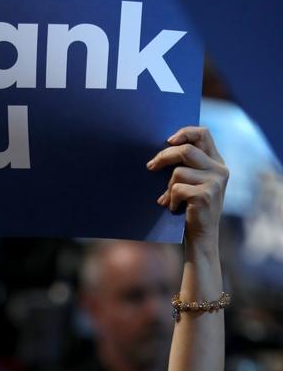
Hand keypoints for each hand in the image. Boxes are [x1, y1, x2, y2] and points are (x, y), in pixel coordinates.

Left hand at [147, 126, 228, 243]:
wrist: (201, 238)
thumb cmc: (191, 210)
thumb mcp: (194, 184)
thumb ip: (188, 166)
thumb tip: (163, 150)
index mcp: (217, 163)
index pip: (204, 134)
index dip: (184, 133)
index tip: (167, 141)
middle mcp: (219, 170)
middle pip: (186, 150)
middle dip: (164, 157)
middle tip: (150, 166)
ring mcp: (214, 182)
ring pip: (178, 172)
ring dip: (168, 187)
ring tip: (168, 199)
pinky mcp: (205, 195)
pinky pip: (177, 189)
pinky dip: (170, 200)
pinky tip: (173, 209)